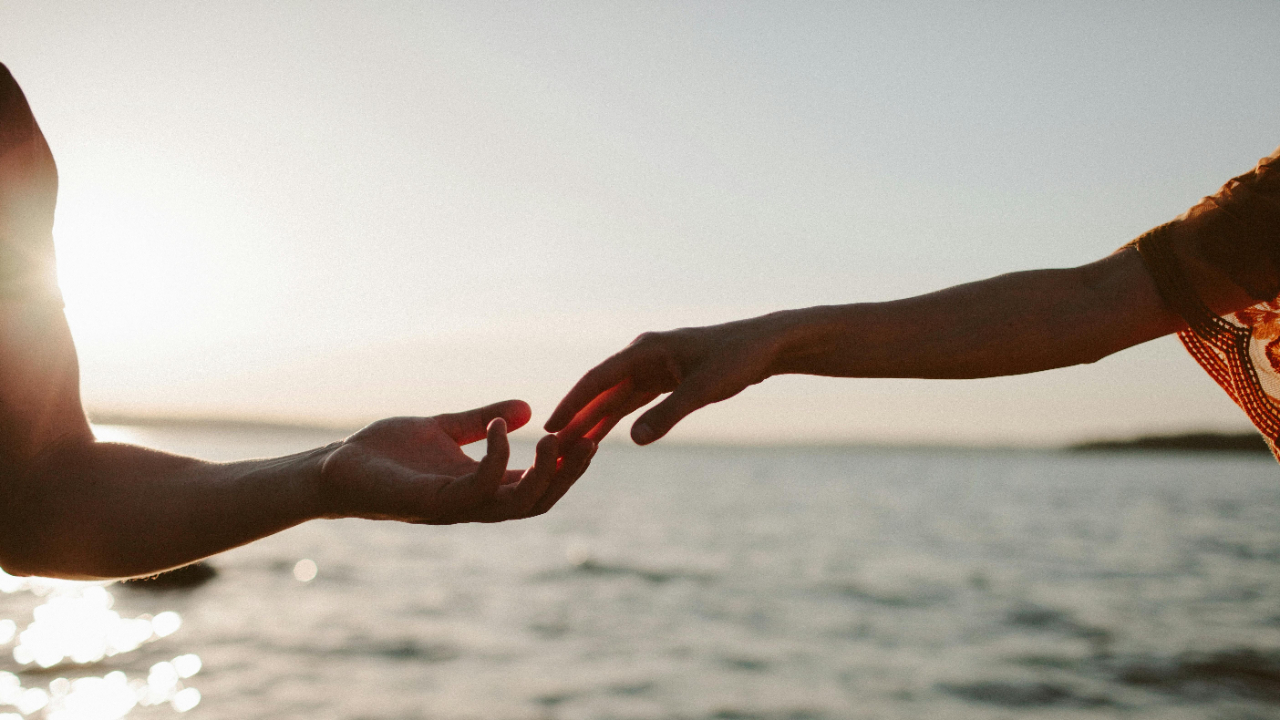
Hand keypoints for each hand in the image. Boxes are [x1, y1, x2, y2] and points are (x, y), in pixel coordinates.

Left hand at [318, 400, 595, 522]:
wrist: (335, 468)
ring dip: (545, 473)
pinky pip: (480, 486)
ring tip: (557, 438)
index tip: (588, 433)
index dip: (566, 465)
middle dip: (568, 474)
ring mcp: (455, 506)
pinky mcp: (433, 502)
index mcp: (480, 488)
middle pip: (539, 501)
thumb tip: (526, 408)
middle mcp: (473, 504)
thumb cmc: (384, 453)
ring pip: (518, 503)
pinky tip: (501, 426)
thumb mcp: (443, 429)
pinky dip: (498, 457)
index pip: (537, 486)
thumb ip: (481, 423)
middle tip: (588, 440)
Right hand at [545, 318, 785, 445]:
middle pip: (602, 391)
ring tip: (569, 446)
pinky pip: (633, 401)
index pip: (598, 380)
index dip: (572, 404)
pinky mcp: (665, 378)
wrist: (765, 346)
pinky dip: (618, 418)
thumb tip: (635, 440)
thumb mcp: (703, 390)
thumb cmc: (737, 360)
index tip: (550, 426)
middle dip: (578, 418)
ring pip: (616, 398)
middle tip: (551, 446)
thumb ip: (668, 414)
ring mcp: (653, 367)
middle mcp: (643, 356)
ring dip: (595, 421)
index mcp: (645, 350)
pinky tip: (603, 437)